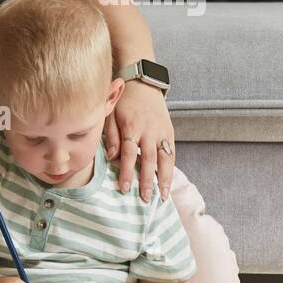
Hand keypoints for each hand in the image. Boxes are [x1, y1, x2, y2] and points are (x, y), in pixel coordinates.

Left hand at [104, 79, 174, 202]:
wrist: (142, 83)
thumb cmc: (122, 101)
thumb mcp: (110, 114)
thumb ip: (111, 136)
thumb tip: (112, 158)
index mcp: (132, 127)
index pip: (129, 154)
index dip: (126, 172)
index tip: (124, 188)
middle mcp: (149, 131)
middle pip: (149, 159)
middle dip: (147, 180)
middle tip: (145, 199)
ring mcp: (162, 132)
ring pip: (165, 158)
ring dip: (164, 178)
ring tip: (164, 196)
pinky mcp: (169, 132)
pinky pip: (171, 153)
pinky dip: (171, 168)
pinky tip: (168, 181)